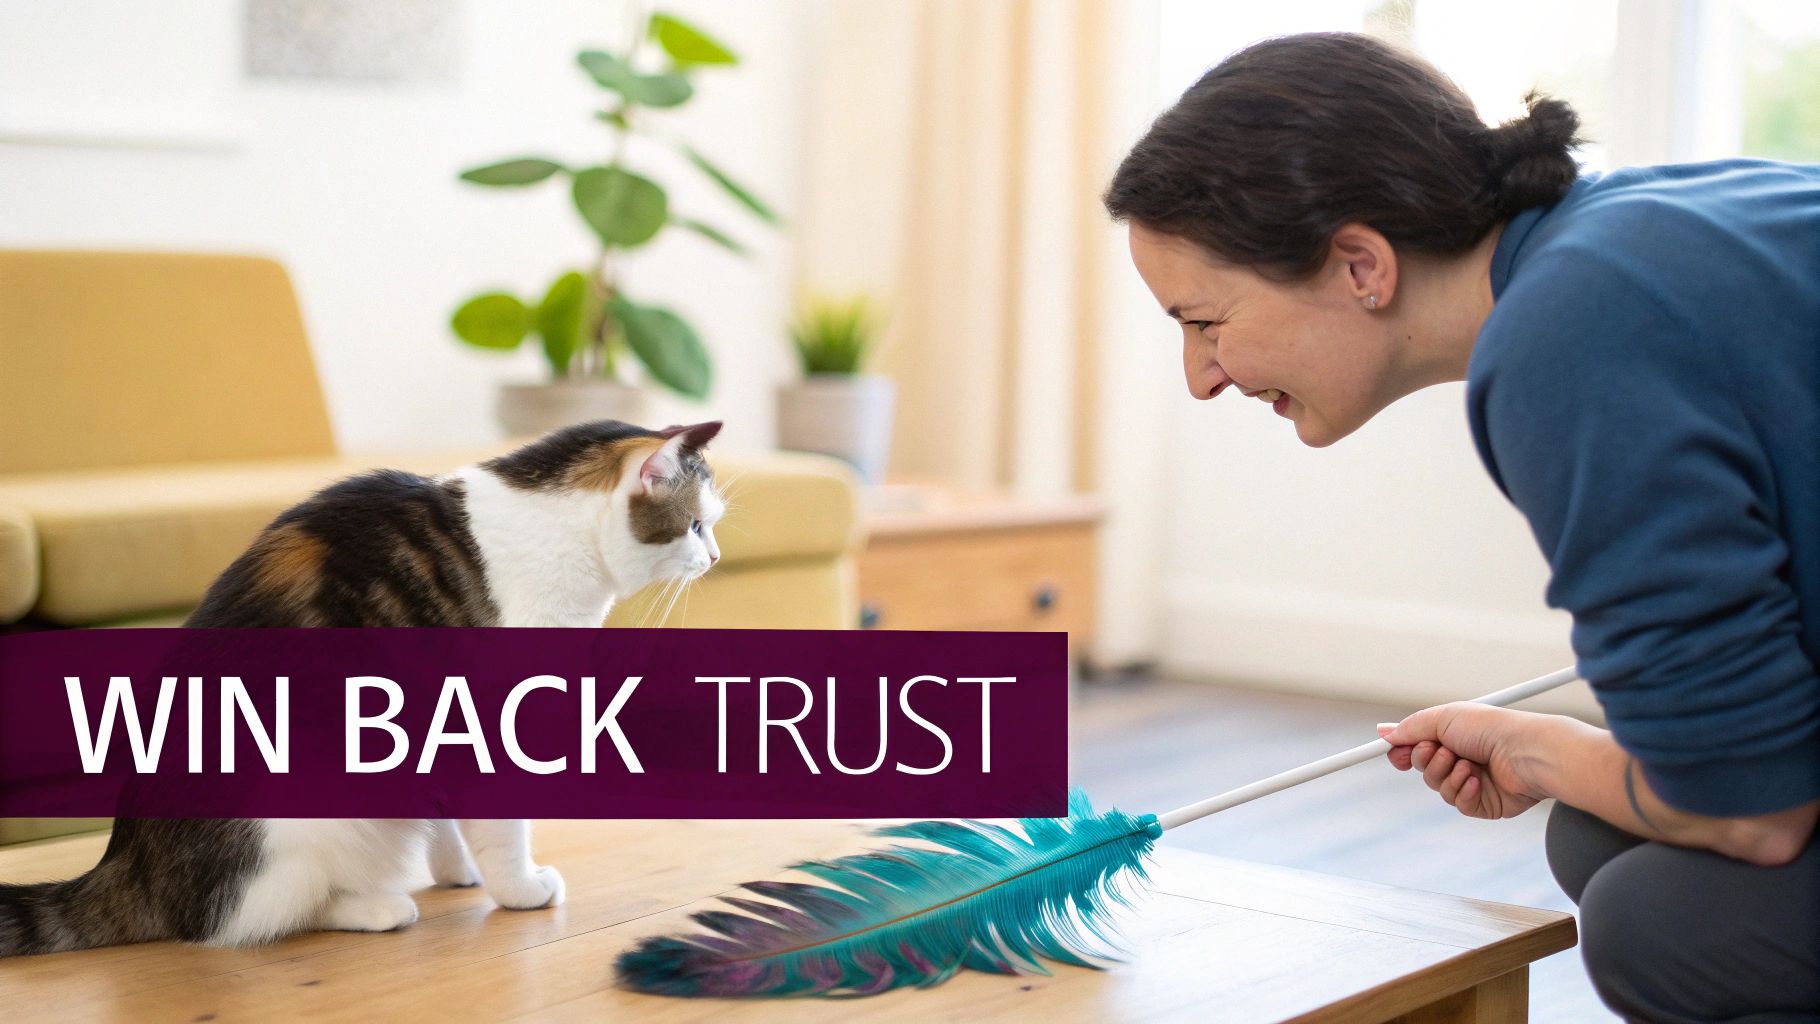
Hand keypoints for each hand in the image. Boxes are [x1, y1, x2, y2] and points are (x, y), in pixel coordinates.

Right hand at [1377, 703, 1553, 819]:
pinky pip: (1459, 804)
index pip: (1418, 748)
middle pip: (1424, 770)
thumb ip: (1411, 728)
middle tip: (1442, 751)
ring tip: (1468, 764)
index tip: (1393, 754)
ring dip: (1448, 775)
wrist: (1525, 752)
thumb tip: (1384, 733)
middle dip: (1428, 761)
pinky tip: (1478, 780)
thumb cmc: (1491, 728)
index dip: (1403, 753)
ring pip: (1439, 788)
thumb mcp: (1443, 718)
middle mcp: (1462, 759)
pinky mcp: (1485, 804)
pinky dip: (1464, 791)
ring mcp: (1474, 782)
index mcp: (1454, 737)